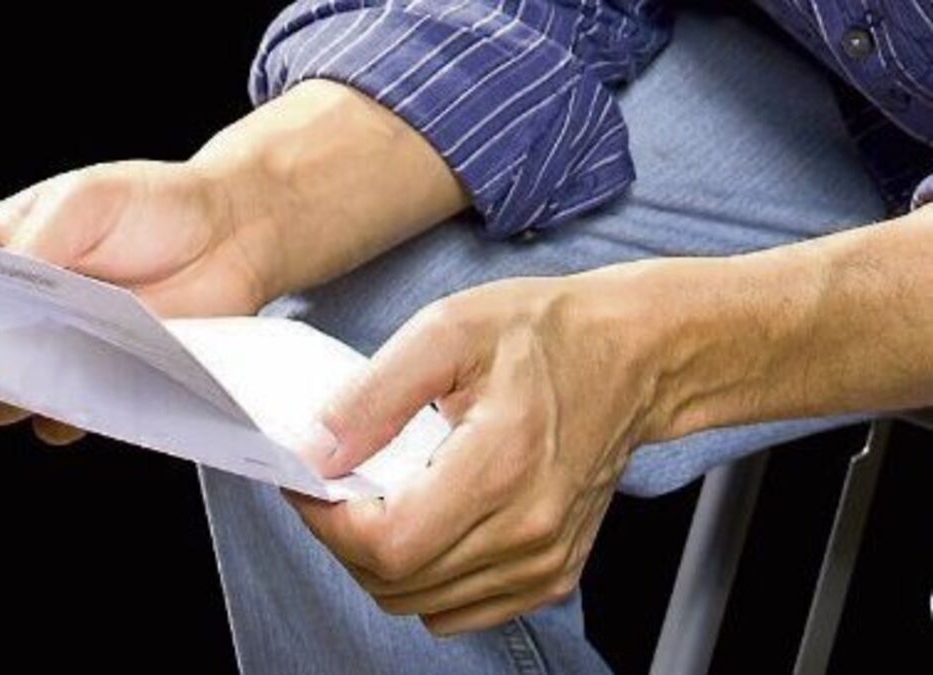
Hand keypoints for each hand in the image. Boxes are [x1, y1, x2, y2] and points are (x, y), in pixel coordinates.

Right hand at [0, 159, 276, 442]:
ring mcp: (59, 350)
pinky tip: (79, 403)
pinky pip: (66, 417)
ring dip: (11, 397)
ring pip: (6, 395)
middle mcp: (19, 308)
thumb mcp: (84, 201)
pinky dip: (65, 418)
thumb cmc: (155, 203)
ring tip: (36, 380)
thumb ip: (34, 244)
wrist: (233, 235)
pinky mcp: (102, 383)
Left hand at [288, 273, 667, 634]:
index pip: (386, 544)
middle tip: (337, 487)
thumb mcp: (447, 331)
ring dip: (380, 563)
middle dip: (344, 539)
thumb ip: (373, 397)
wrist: (632, 356)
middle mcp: (527, 528)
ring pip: (423, 603)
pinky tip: (424, 526)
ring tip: (379, 501)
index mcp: (500, 466)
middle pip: (396, 582)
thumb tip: (315, 453)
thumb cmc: (545, 334)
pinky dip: (424, 582)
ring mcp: (544, 560)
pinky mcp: (553, 573)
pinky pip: (462, 609)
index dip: (327, 522)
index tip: (310, 484)